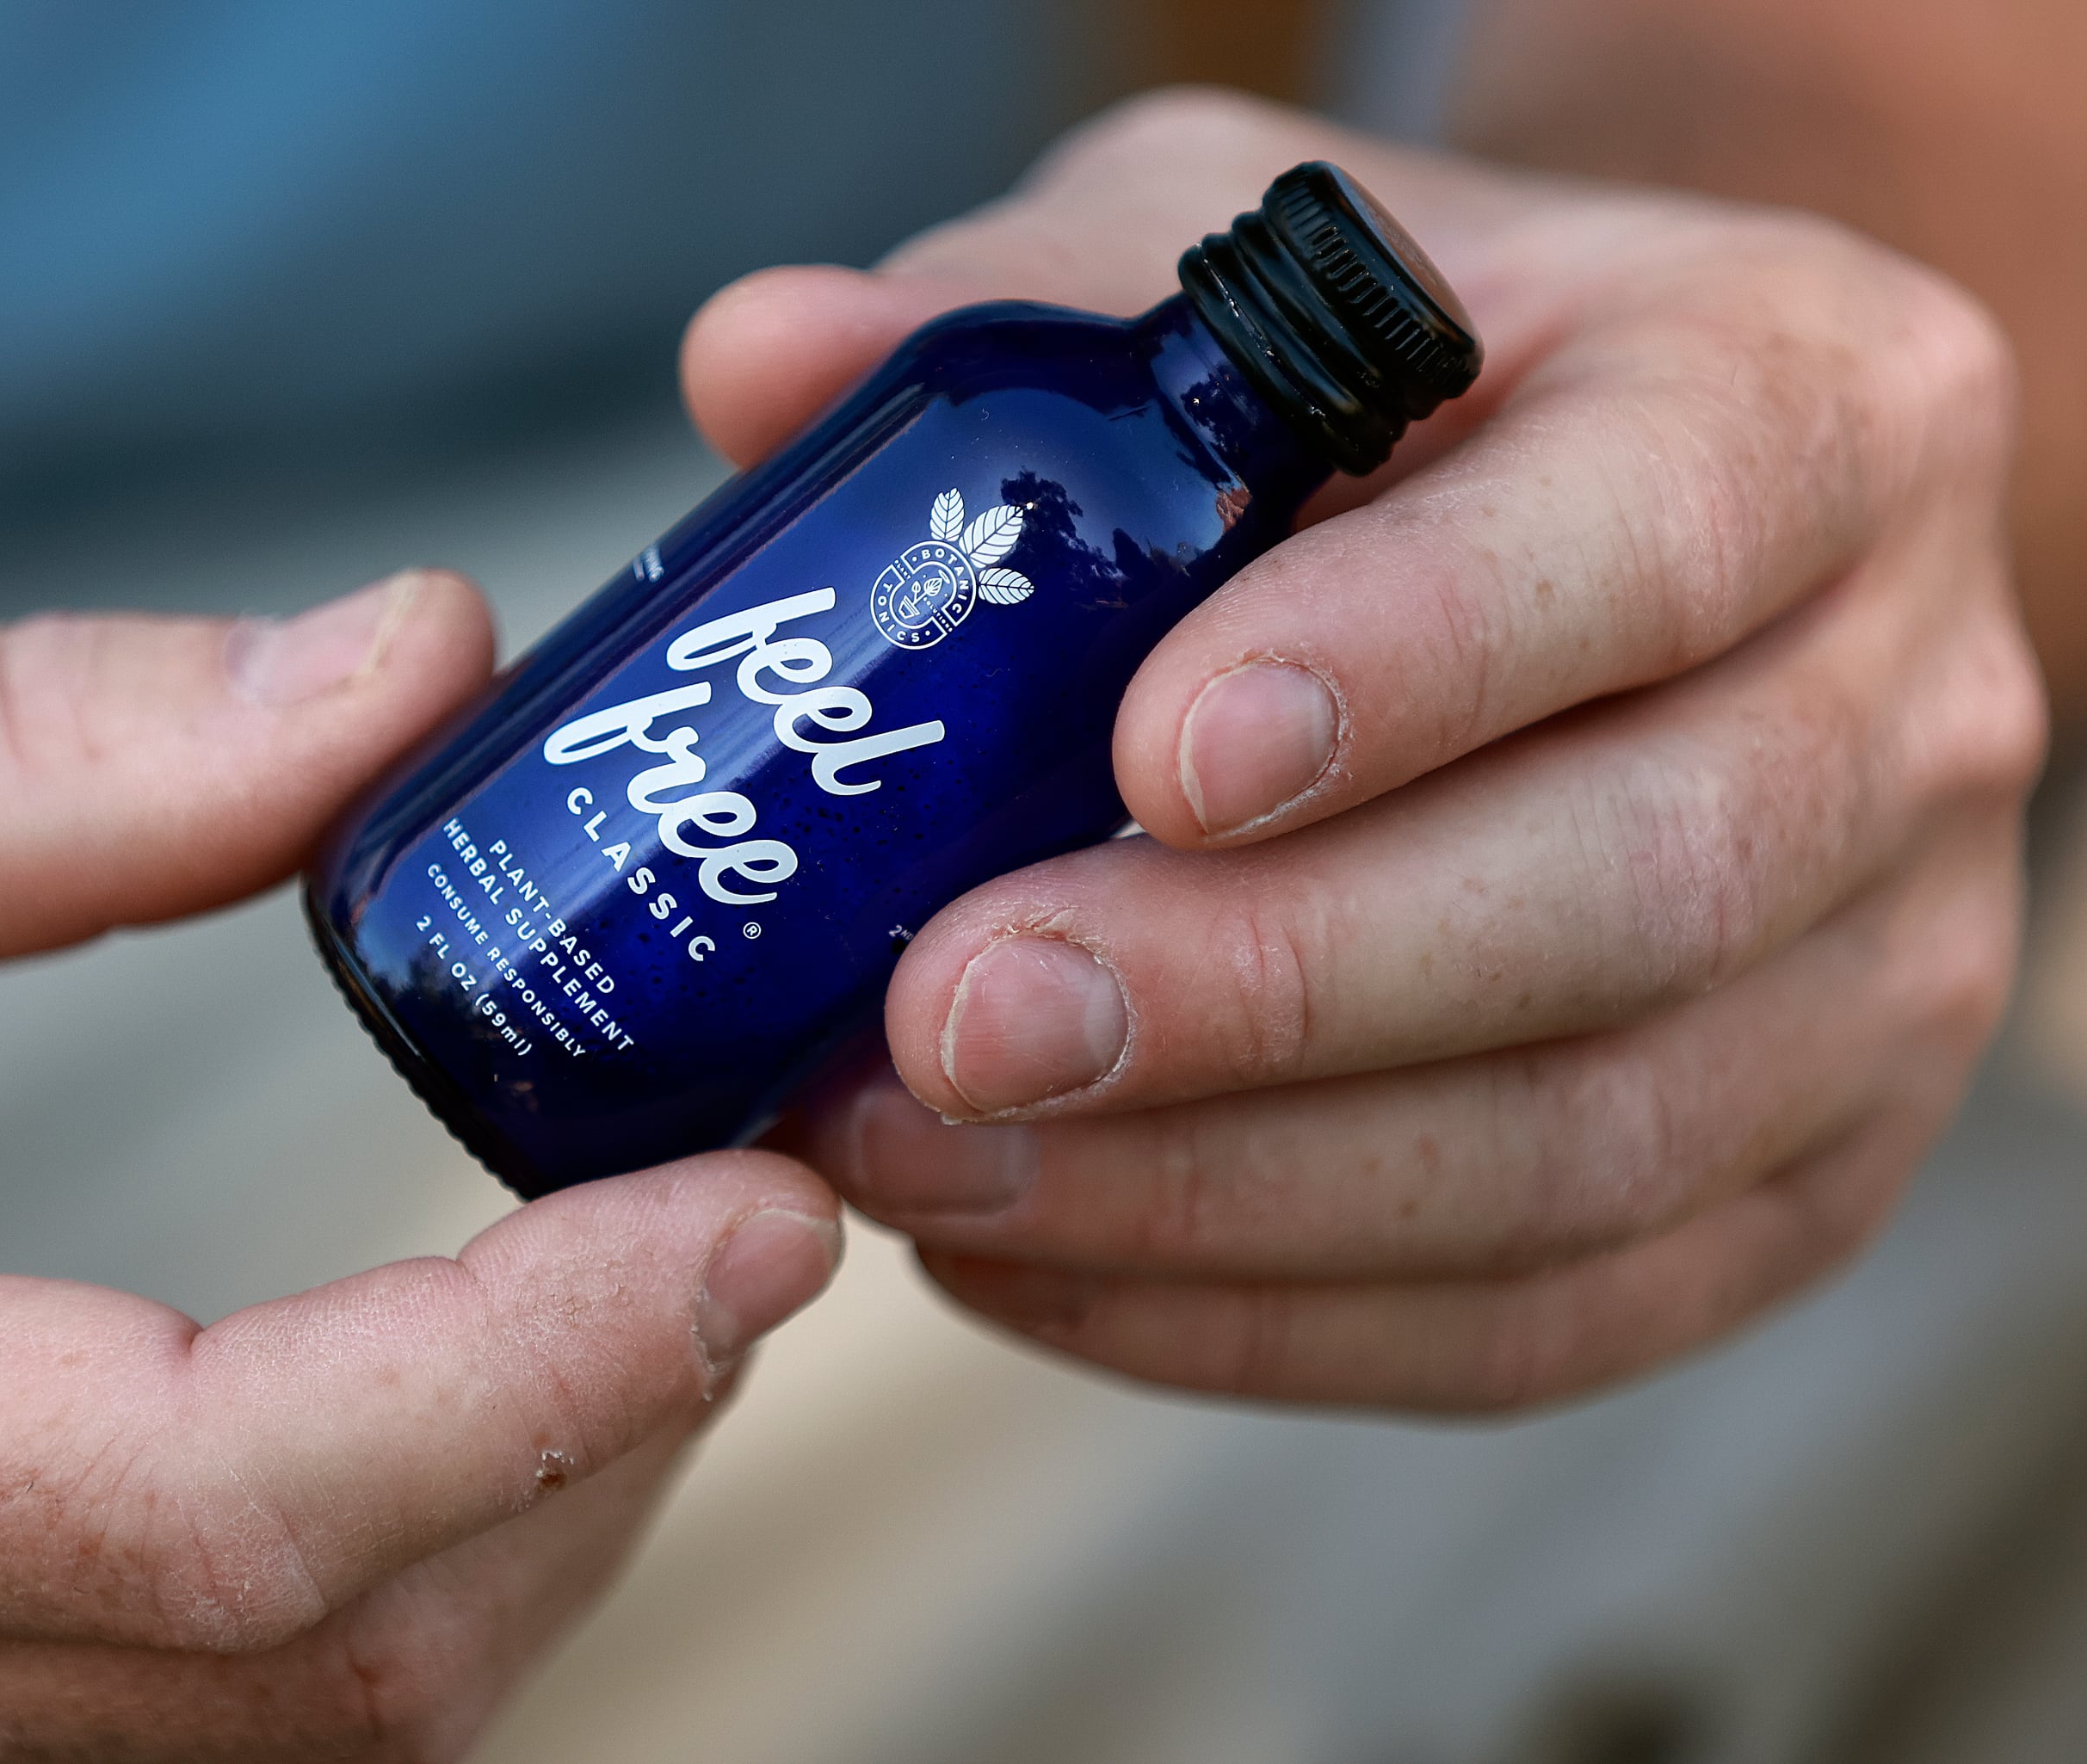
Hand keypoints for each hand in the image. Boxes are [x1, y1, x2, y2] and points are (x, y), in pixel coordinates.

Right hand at [0, 573, 841, 1755]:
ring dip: (552, 1505)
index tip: (759, 1209)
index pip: (224, 1504)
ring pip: (333, 1729)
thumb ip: (33, 758)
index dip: (545, 1363)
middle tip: (746, 1208)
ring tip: (648, 1281)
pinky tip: (487, 1406)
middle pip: (341, 1656)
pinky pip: (263, 1736)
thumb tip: (406, 677)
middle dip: (605, 1430)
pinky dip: (438, 1566)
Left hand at [687, 91, 2043, 1409]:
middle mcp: (1904, 704)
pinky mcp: (1796, 1177)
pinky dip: (1270, 1321)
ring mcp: (1880, 973)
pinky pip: (1548, 1316)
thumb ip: (1031, 312)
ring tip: (935, 1164)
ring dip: (1226, 1192)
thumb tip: (761, 366)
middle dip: (1269, 988)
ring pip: (1589, 1152)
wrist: (1600, 547)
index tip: (1150, 760)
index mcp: (1805, 407)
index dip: (1414, 658)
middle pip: (1637, 888)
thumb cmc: (1412, 396)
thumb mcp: (1240, 265)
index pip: (1653, 536)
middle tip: (961, 1021)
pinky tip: (1036, 1265)